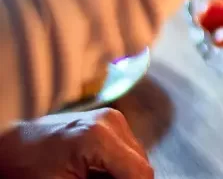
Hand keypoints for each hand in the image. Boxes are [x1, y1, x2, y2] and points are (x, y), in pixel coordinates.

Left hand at [0, 109, 151, 178]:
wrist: (9, 149)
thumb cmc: (27, 173)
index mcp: (100, 136)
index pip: (141, 171)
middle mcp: (111, 121)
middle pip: (141, 164)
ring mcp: (111, 118)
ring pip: (136, 157)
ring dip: (122, 175)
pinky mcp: (108, 121)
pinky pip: (125, 150)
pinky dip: (116, 167)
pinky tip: (94, 174)